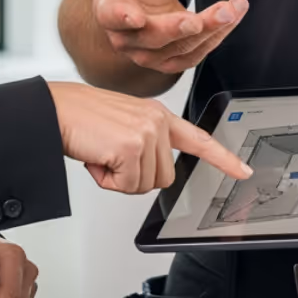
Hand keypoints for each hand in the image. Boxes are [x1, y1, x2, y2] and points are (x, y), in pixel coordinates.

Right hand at [48, 81, 252, 192]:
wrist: (54, 110)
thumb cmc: (82, 119)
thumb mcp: (123, 124)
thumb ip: (145, 141)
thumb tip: (151, 170)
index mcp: (158, 115)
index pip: (198, 139)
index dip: (223, 159)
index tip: (243, 171)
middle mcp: (157, 121)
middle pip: (164, 178)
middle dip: (135, 177)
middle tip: (111, 156)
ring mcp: (146, 133)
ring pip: (145, 185)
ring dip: (119, 179)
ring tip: (102, 153)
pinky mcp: (131, 148)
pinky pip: (126, 187)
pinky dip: (107, 181)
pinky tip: (97, 157)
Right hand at [65, 0, 247, 73]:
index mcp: (109, 11)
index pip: (113, 17)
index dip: (123, 18)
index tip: (136, 17)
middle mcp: (128, 37)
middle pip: (155, 37)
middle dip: (183, 27)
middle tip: (208, 14)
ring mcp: (150, 51)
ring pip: (182, 48)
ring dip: (211, 30)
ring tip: (231, 9)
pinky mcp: (172, 57)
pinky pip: (196, 53)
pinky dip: (217, 37)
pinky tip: (231, 17)